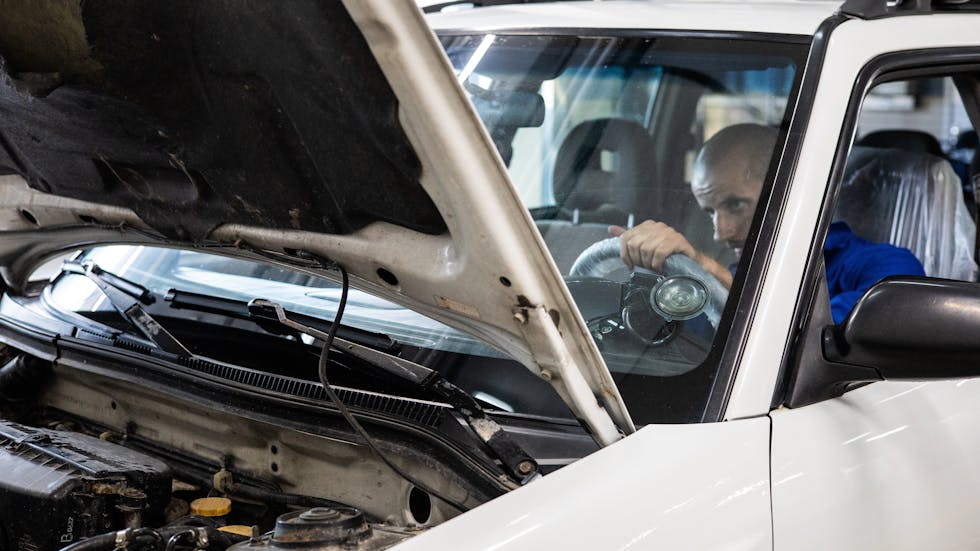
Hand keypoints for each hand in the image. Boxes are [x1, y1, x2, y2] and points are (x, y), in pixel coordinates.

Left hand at [609, 220, 732, 287]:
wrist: (690, 262)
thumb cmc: (666, 255)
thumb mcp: (644, 245)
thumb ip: (629, 237)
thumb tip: (611, 229)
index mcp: (647, 225)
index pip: (625, 237)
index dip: (625, 254)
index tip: (630, 265)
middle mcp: (657, 226)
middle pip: (635, 244)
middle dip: (638, 260)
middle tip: (644, 268)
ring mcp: (669, 232)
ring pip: (647, 249)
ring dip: (648, 263)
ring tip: (653, 268)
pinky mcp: (678, 240)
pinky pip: (660, 252)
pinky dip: (657, 263)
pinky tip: (660, 267)